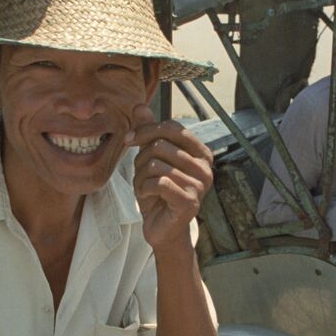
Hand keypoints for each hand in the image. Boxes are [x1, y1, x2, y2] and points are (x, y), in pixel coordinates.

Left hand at [128, 105, 213, 252]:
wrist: (163, 229)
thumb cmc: (159, 193)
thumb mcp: (151, 159)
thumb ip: (148, 132)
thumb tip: (140, 106)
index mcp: (201, 153)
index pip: (172, 128)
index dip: (146, 130)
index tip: (129, 140)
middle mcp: (206, 168)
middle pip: (161, 144)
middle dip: (141, 159)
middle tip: (141, 174)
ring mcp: (200, 186)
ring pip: (156, 164)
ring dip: (141, 177)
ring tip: (145, 188)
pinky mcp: (190, 202)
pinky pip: (157, 183)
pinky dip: (144, 189)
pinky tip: (148, 197)